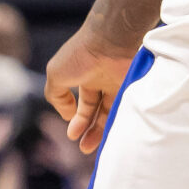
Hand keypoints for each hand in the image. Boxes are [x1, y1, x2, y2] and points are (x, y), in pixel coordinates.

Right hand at [45, 27, 135, 154]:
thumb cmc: (80, 55)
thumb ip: (55, 96)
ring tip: (89, 148)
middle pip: (97, 112)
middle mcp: (102, 81)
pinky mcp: (133, 88)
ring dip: (99, 131)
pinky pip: (124, 110)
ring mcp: (118, 85)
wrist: (110, 40)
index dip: (77, 119)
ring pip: (110, 113)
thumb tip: (67, 114)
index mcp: (83, 76)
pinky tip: (106, 134)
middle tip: (82, 147)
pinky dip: (115, 123)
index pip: (83, 104)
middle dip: (88, 130)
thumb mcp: (56, 75)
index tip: (72, 133)